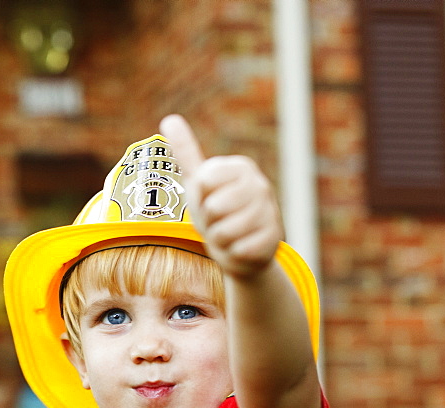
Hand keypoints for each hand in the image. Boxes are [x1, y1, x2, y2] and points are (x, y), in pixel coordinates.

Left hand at [160, 114, 282, 277]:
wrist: (237, 247)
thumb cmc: (215, 211)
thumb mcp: (197, 182)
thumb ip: (186, 152)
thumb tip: (169, 118)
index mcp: (241, 167)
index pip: (204, 181)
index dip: (199, 196)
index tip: (207, 197)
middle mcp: (260, 185)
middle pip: (214, 207)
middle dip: (209, 220)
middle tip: (217, 219)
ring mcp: (270, 211)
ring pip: (226, 230)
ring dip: (220, 238)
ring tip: (228, 233)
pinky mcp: (275, 238)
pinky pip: (239, 249)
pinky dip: (233, 253)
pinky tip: (241, 247)